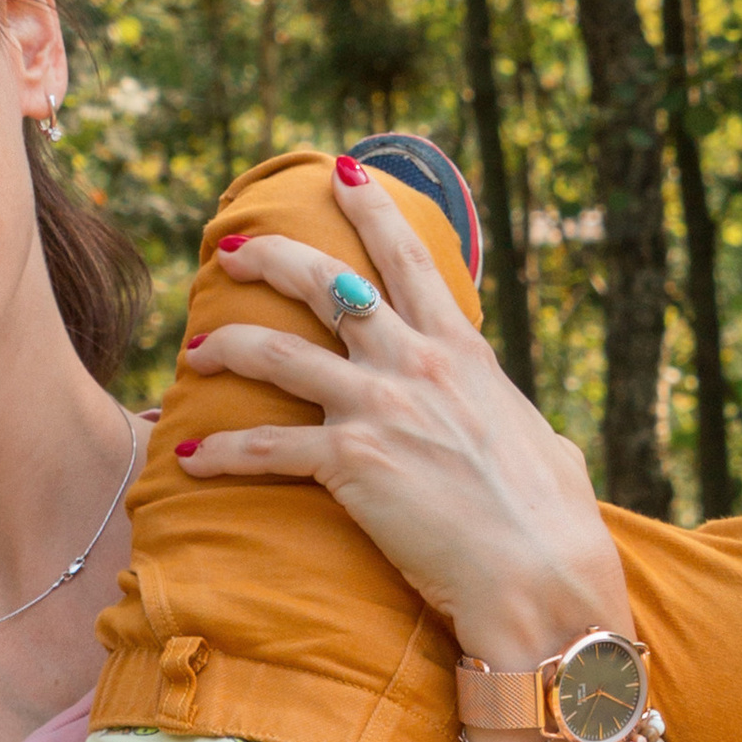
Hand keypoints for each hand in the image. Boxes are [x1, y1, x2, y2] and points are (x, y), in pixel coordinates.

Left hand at [183, 164, 629, 664]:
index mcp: (461, 350)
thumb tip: (512, 426)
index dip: (371, 208)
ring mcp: (378, 407)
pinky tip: (190, 456)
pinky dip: (221, 451)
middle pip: (326, 284)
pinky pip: (264, 447)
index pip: (407, 258)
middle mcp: (414, 363)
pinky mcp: (350, 463)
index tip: (341, 171)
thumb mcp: (537, 440)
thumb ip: (504, 416)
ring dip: (228, 344)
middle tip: (233, 250)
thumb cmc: (551, 520)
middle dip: (271, 257)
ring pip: (277, 354)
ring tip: (196, 348)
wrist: (538, 570)